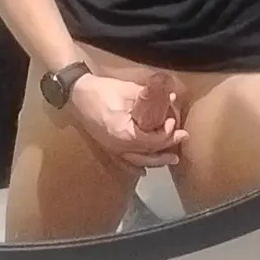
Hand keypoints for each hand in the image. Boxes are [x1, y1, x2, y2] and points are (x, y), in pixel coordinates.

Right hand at [70, 73, 187, 169]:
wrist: (76, 93)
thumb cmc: (102, 91)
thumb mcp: (128, 90)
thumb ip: (150, 96)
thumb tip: (170, 96)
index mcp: (124, 133)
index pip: (152, 140)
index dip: (166, 133)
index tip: (173, 121)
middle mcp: (118, 146)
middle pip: (148, 154)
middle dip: (167, 148)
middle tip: (182, 138)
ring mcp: (112, 149)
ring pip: (138, 161)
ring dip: (156, 160)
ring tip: (171, 158)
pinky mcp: (108, 146)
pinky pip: (124, 162)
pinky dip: (136, 165)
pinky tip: (144, 169)